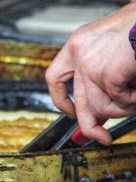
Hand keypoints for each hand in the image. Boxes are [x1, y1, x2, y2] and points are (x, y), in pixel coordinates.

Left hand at [45, 3, 135, 144]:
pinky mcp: (109, 73)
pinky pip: (123, 102)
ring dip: (125, 107)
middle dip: (91, 125)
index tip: (70, 114)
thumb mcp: (111, 43)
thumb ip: (100, 71)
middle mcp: (79, 53)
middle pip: (80, 102)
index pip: (54, 77)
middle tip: (103, 138)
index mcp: (77, 44)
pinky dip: (135, 100)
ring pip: (104, 107)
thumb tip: (99, 110)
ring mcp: (91, 64)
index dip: (60, 100)